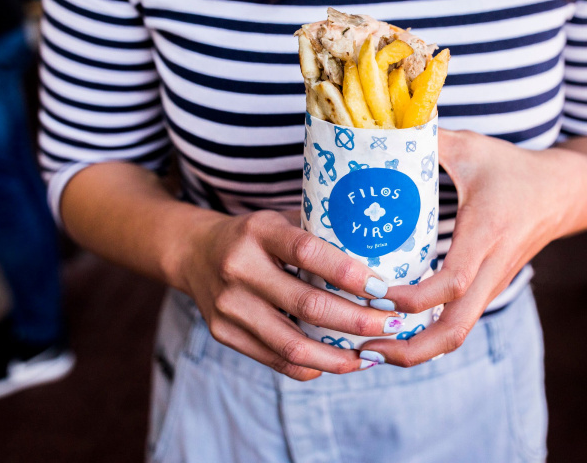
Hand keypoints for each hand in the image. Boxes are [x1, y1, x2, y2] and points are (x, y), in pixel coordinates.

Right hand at [178, 209, 402, 380]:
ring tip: (371, 356)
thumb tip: (383, 248)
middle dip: (357, 320)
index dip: (348, 273)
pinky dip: (311, 366)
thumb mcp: (281, 219)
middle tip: (393, 324)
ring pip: (292, 343)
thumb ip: (320, 232)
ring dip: (338, 356)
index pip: (308, 252)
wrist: (194, 252)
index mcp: (258, 231)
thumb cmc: (256, 235)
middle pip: (307, 304)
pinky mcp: (223, 334)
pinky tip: (339, 363)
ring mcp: (228, 305)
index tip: (383, 289)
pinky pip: (275, 359)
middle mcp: (239, 268)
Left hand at [359, 129, 582, 366]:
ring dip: (416, 349)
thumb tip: (377, 135)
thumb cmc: (514, 170)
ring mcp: (493, 284)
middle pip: (455, 330)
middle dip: (410, 350)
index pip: (451, 282)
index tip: (372, 291)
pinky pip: (459, 322)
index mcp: (486, 232)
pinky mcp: (489, 289)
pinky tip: (394, 329)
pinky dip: (427, 335)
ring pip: (457, 333)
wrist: (565, 193)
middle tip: (364, 348)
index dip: (410, 298)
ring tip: (370, 347)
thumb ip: (427, 141)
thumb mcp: (472, 148)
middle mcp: (491, 267)